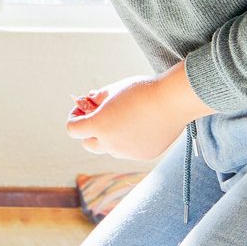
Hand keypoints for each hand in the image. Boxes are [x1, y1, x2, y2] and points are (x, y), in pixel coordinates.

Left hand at [64, 73, 190, 161]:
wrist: (174, 101)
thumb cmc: (142, 90)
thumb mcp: (113, 89)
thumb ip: (97, 99)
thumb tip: (88, 102)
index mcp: (99, 125)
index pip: (73, 129)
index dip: (74, 117)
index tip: (83, 108)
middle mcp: (110, 143)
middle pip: (88, 144)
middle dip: (89, 131)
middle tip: (99, 117)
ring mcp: (127, 152)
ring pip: (110, 147)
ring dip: (110, 136)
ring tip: (124, 118)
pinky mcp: (143, 155)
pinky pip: (129, 150)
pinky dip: (129, 140)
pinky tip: (142, 125)